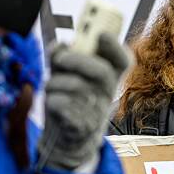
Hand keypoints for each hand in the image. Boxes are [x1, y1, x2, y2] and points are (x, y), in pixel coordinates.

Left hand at [39, 33, 129, 170]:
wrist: (69, 138)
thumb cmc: (70, 99)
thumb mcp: (66, 74)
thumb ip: (62, 56)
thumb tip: (60, 45)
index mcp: (109, 76)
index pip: (123, 60)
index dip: (115, 47)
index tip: (102, 35)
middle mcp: (107, 92)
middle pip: (101, 72)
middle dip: (77, 60)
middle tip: (60, 59)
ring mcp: (97, 110)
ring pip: (76, 87)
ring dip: (56, 83)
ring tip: (51, 86)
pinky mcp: (81, 126)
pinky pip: (63, 105)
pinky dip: (52, 99)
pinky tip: (53, 103)